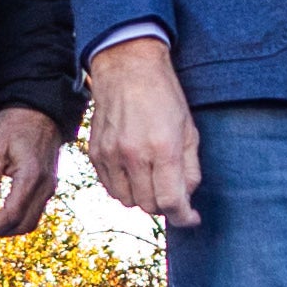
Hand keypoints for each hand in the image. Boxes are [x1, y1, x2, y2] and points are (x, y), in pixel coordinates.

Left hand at [0, 105, 64, 238]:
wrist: (40, 109)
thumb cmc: (14, 124)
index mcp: (32, 176)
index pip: (12, 215)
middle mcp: (45, 186)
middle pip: (22, 225)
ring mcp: (50, 187)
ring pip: (30, 223)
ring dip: (7, 227)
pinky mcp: (48, 186)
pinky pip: (34, 212)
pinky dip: (16, 218)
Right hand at [87, 36, 199, 226]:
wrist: (127, 68)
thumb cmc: (164, 96)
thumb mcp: (189, 129)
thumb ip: (191, 168)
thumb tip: (187, 197)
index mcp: (163, 149)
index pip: (171, 202)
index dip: (184, 216)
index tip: (191, 217)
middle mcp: (134, 155)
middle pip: (149, 206)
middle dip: (165, 205)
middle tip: (172, 191)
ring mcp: (111, 155)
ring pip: (127, 201)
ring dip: (143, 198)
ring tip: (152, 180)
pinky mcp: (96, 153)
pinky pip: (110, 188)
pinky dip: (124, 188)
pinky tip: (134, 173)